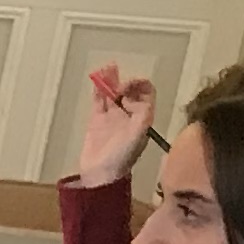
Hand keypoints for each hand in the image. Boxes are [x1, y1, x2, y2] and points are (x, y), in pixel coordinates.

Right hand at [77, 68, 157, 187]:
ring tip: (105, 69)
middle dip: (123, 80)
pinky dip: (97, 90)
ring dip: (109, 80)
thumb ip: (142, 115)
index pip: (146, 92)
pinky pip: (98, 101)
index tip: (125, 87)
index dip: (138, 85)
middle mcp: (129, 114)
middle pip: (128, 90)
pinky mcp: (97, 120)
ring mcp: (112, 116)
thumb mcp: (139, 135)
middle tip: (114, 77)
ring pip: (112, 93)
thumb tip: (137, 99)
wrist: (101, 174)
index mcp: (143, 116)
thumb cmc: (122, 158)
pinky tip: (96, 81)